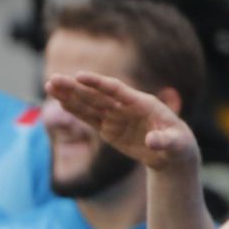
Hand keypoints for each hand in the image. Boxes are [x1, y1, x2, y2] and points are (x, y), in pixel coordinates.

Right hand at [43, 73, 199, 170]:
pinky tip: (60, 100)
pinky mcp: (109, 128)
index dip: (98, 83)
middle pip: (96, 94)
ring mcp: (116, 116)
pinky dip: (75, 110)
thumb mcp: (176, 144)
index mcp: (142, 103)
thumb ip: (164, 141)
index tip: (80, 76)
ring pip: (89, 104)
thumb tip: (152, 141)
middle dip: (74, 87)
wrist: (172, 152)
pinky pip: (89, 118)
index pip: (116, 90)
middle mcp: (125, 106)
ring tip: (50, 85)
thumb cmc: (178, 144)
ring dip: (69, 95)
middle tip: (53, 79)